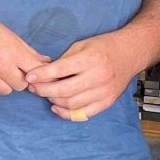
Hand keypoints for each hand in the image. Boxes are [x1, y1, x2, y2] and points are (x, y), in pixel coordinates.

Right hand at [0, 6, 47, 96]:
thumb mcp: (10, 35)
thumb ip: (28, 51)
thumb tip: (46, 62)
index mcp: (13, 52)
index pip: (35, 72)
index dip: (36, 74)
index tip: (32, 72)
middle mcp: (1, 66)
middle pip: (21, 85)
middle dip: (20, 79)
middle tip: (13, 70)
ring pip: (5, 91)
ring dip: (5, 84)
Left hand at [25, 33, 139, 120]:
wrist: (130, 53)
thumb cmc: (104, 46)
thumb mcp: (82, 45)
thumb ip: (64, 60)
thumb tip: (43, 72)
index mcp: (90, 59)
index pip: (60, 69)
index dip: (42, 74)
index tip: (29, 76)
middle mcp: (98, 76)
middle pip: (64, 90)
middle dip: (44, 90)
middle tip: (33, 87)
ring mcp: (104, 91)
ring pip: (71, 103)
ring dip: (53, 101)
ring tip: (44, 94)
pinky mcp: (107, 101)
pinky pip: (84, 114)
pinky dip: (67, 114)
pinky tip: (56, 107)